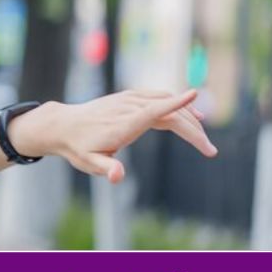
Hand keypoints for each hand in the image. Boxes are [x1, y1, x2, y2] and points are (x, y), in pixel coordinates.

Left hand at [16, 89, 216, 183]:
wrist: (62, 125)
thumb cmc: (78, 147)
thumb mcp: (89, 163)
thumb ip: (106, 168)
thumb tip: (118, 177)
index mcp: (123, 123)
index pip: (153, 110)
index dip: (175, 104)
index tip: (194, 95)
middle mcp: (129, 107)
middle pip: (169, 112)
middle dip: (193, 130)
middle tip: (210, 150)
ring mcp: (130, 99)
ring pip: (167, 103)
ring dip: (188, 118)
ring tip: (203, 140)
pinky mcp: (131, 96)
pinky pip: (159, 98)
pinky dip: (177, 106)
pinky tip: (189, 116)